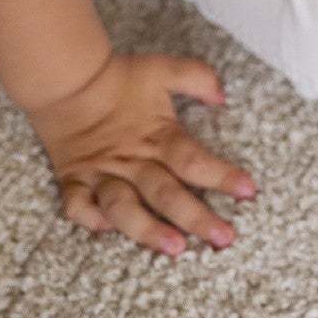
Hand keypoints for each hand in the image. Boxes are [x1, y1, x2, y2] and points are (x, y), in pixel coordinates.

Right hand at [27, 51, 254, 256]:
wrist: (68, 77)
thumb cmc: (120, 76)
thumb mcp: (163, 68)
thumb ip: (197, 77)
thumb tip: (224, 95)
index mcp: (157, 135)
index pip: (194, 160)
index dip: (222, 176)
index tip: (249, 192)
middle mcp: (132, 159)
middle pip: (167, 193)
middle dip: (197, 218)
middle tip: (224, 238)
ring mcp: (102, 172)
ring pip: (125, 208)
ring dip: (149, 230)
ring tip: (175, 248)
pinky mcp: (74, 179)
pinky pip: (78, 207)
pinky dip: (91, 220)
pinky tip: (108, 231)